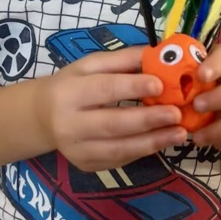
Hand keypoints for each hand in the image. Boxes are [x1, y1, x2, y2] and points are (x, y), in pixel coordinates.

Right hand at [33, 46, 185, 170]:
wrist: (41, 117)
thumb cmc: (71, 85)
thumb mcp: (89, 65)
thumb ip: (122, 60)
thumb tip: (158, 54)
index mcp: (68, 93)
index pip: (104, 90)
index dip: (132, 87)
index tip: (160, 84)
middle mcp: (69, 125)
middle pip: (113, 124)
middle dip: (148, 120)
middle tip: (176, 114)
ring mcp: (76, 150)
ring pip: (118, 149)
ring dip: (152, 142)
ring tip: (179, 133)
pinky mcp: (86, 165)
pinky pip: (119, 160)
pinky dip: (143, 151)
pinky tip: (163, 141)